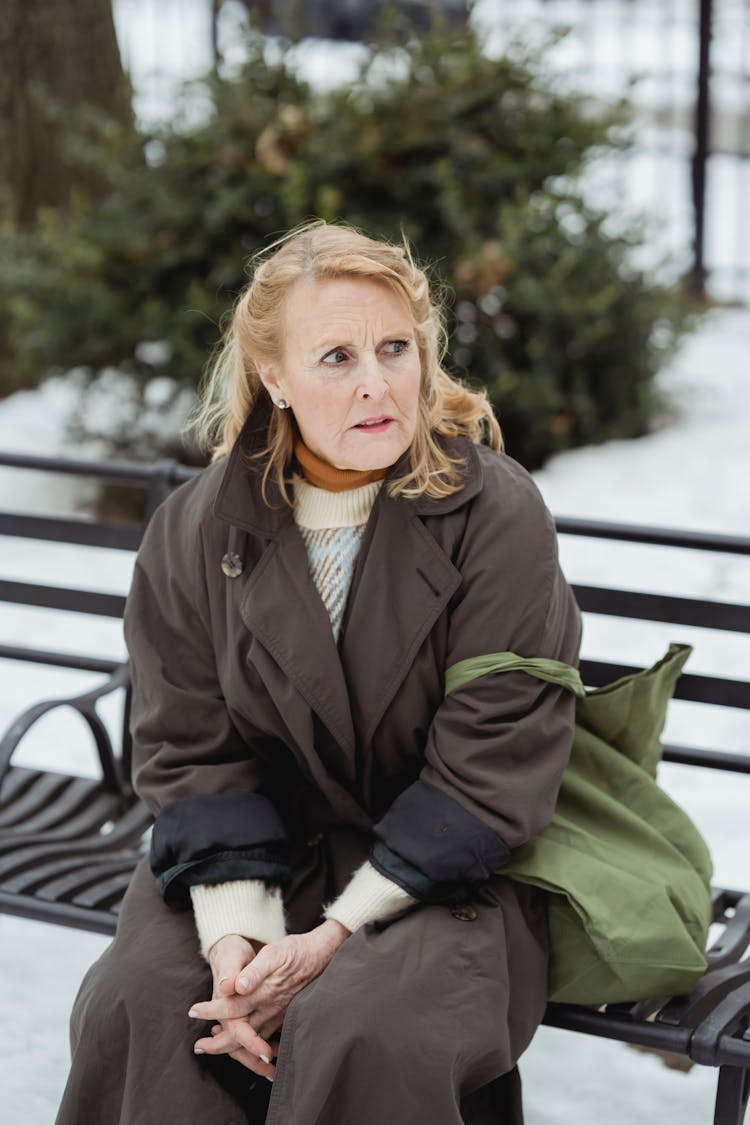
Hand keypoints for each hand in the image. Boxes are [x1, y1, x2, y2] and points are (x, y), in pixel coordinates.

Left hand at [190, 920, 349, 1063]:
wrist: (321, 955)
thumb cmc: (294, 951)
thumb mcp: (273, 954)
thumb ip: (254, 971)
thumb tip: (235, 986)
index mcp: (262, 993)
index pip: (230, 1008)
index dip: (210, 1011)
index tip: (193, 1012)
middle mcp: (269, 1009)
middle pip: (239, 1033)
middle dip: (217, 1044)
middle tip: (198, 1047)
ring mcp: (278, 1015)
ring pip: (251, 1039)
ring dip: (232, 1046)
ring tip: (215, 1045)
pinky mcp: (284, 1016)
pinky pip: (264, 1037)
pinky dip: (250, 1043)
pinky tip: (243, 1041)